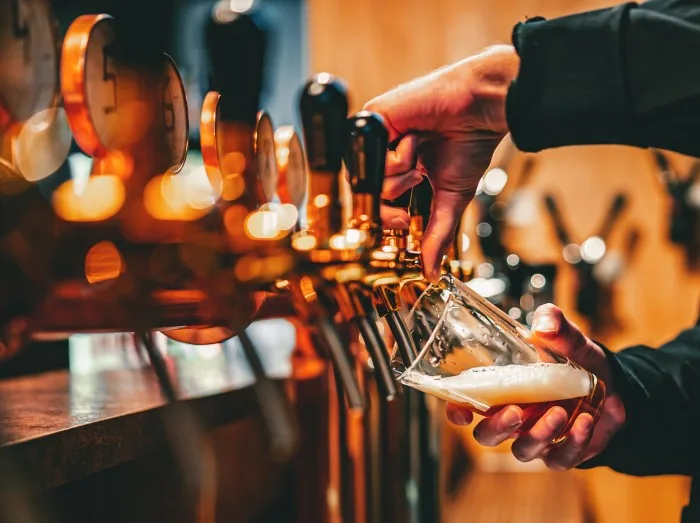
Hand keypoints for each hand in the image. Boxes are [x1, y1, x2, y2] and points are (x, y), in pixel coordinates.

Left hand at [363, 44, 519, 281]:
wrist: (479, 108)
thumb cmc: (468, 144)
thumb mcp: (451, 199)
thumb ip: (436, 235)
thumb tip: (432, 272)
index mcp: (400, 173)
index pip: (378, 208)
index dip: (389, 220)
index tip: (405, 220)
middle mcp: (384, 157)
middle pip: (367, 197)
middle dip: (391, 203)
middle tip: (415, 186)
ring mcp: (376, 141)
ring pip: (369, 182)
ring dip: (401, 176)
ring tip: (421, 155)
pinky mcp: (372, 122)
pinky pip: (374, 159)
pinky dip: (400, 157)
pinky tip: (416, 139)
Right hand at [445, 304, 626, 469]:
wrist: (615, 386)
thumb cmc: (577, 361)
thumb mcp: (568, 338)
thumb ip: (555, 323)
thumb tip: (544, 325)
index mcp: (501, 390)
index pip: (467, 404)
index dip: (457, 411)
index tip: (462, 411)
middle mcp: (513, 417)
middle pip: (487, 435)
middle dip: (497, 428)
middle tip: (516, 412)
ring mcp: (537, 438)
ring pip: (523, 450)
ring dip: (538, 435)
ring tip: (558, 412)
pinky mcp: (563, 452)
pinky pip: (560, 458)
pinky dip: (572, 443)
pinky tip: (584, 421)